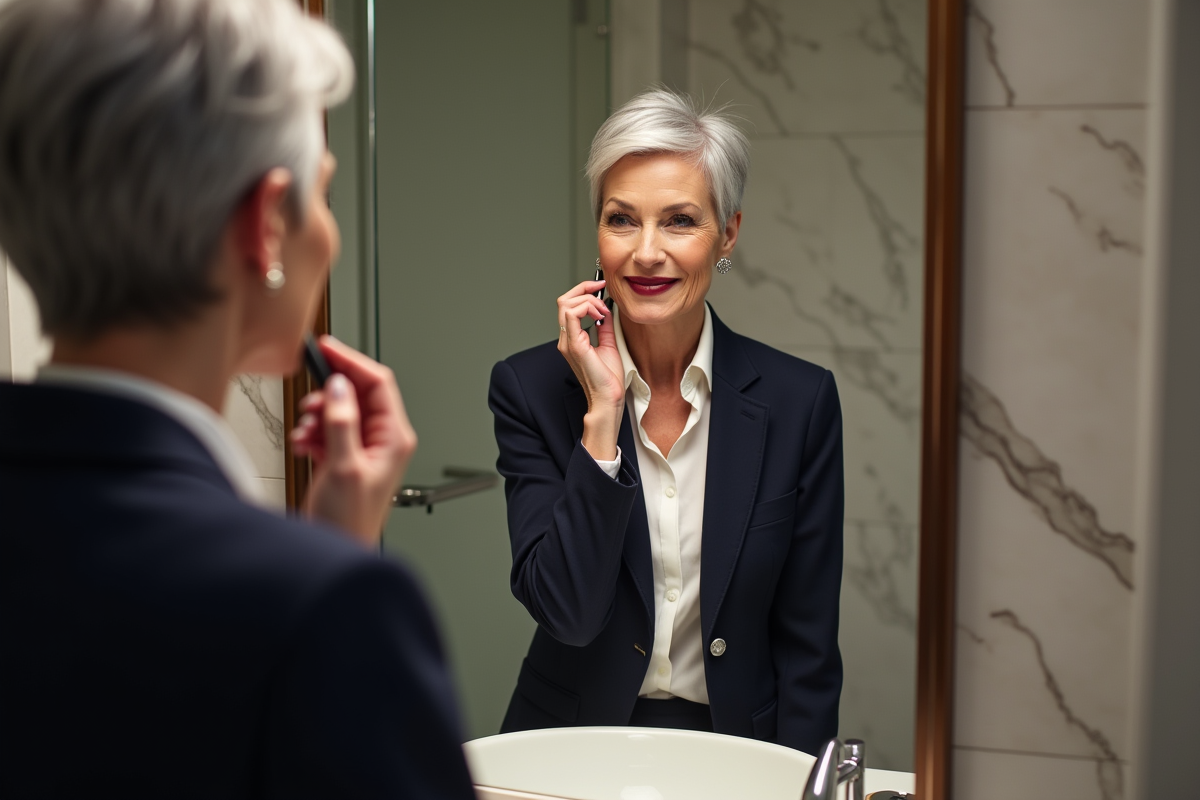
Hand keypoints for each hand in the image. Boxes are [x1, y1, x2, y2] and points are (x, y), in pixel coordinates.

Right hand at [290, 336, 416, 545]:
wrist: (337, 549)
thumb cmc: (349, 522)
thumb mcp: (344, 467)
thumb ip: (341, 423)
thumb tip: (340, 387)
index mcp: (394, 437)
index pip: (379, 383)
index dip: (352, 362)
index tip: (326, 348)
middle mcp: (382, 440)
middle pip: (357, 393)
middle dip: (330, 392)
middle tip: (311, 399)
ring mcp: (363, 448)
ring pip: (340, 410)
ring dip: (319, 414)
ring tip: (307, 428)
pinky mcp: (344, 457)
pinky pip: (328, 429)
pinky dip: (313, 431)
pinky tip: (304, 443)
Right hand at [557, 280, 624, 459]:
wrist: (609, 398)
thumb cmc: (608, 378)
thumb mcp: (608, 343)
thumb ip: (604, 325)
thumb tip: (606, 308)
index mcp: (572, 338)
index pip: (568, 304)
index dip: (583, 290)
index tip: (601, 287)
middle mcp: (566, 339)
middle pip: (563, 300)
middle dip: (583, 288)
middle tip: (601, 288)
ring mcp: (568, 342)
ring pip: (566, 304)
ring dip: (588, 300)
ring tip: (603, 310)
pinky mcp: (575, 346)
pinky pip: (572, 315)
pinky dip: (587, 308)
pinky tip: (600, 316)